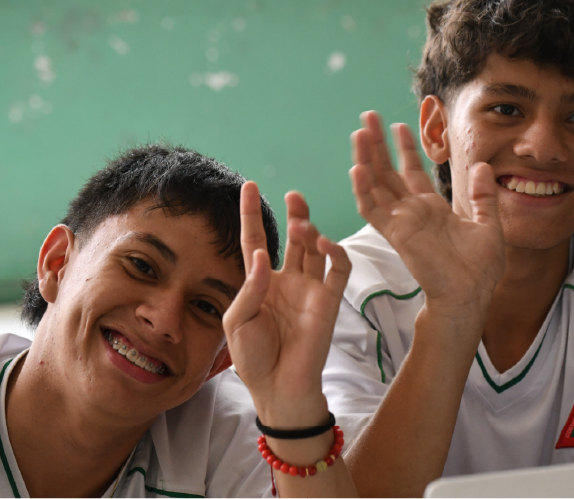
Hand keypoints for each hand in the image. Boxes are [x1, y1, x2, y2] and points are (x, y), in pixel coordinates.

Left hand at [223, 182, 351, 427]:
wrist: (278, 387)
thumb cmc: (253, 357)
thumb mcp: (236, 320)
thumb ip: (249, 287)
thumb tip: (262, 256)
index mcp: (260, 283)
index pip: (256, 240)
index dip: (252, 214)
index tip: (249, 185)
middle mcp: (287, 281)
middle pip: (293, 239)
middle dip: (295, 214)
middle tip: (294, 196)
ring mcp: (309, 289)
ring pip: (315, 250)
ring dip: (311, 232)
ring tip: (303, 224)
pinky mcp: (329, 301)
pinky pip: (337, 271)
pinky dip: (335, 254)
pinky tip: (326, 244)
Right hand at [349, 111, 504, 325]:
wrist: (471, 293)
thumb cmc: (480, 268)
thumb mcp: (489, 224)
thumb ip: (482, 196)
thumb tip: (483, 166)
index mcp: (433, 209)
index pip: (411, 172)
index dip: (404, 149)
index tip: (399, 125)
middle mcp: (412, 212)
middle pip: (388, 172)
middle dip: (377, 145)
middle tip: (368, 117)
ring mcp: (402, 222)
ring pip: (375, 185)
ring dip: (366, 159)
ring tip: (359, 133)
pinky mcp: (396, 234)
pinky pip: (373, 210)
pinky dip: (364, 190)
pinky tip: (358, 169)